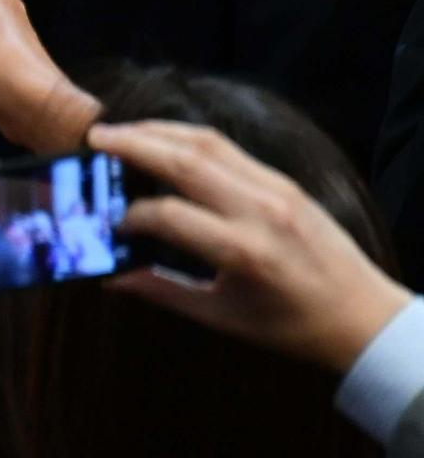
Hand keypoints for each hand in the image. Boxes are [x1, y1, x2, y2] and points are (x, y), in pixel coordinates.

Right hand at [104, 121, 410, 372]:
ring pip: (206, 142)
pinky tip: (163, 142)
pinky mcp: (284, 182)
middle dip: (133, 144)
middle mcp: (260, 211)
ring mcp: (276, 190)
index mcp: (244, 252)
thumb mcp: (223, 316)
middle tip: (93, 139)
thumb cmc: (292, 326)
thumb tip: (110, 278)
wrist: (364, 315)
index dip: (129, 217)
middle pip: (184, 161)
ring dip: (158, 131)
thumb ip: (162, 291)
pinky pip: (228, 149)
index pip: (167, 215)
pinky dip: (188, 139)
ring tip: (120, 132)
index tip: (109, 225)